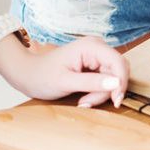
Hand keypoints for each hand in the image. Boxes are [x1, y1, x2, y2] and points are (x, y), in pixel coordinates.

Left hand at [0, 36, 128, 107]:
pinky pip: (107, 80)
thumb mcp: (65, 82)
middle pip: (118, 71)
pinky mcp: (96, 65)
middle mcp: (97, 48)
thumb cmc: (41, 76)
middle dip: (107, 91)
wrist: (28, 74)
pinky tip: (85, 97)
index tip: (116, 101)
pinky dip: (98, 92)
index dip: (121, 82)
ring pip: (114, 78)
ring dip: (101, 94)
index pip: (119, 63)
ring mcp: (97, 56)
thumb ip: (91, 82)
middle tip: (88, 103)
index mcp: (91, 46)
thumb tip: (116, 83)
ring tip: (83, 102)